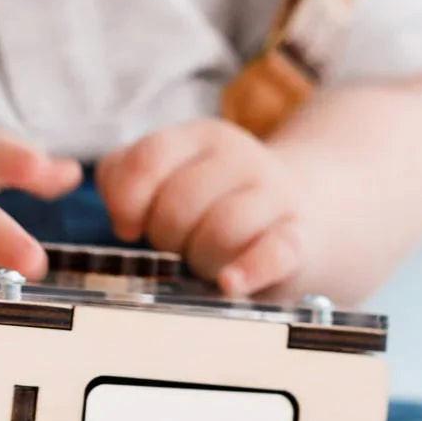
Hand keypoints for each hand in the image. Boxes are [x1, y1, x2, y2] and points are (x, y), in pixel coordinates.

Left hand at [96, 119, 305, 297]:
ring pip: (221, 229)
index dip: (128, 201)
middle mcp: (241, 156)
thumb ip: (124, 180)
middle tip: (177, 246)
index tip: (129, 227)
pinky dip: (248, 270)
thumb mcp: (167, 176)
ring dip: (201, 258)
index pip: (148, 159)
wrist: (297, 211)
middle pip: (180, 202)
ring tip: (205, 262)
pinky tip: (229, 283)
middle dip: (166, 236)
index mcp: (201, 137)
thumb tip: (124, 220)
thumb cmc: (211, 201)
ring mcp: (275, 195)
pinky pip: (273, 253)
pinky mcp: (297, 237)